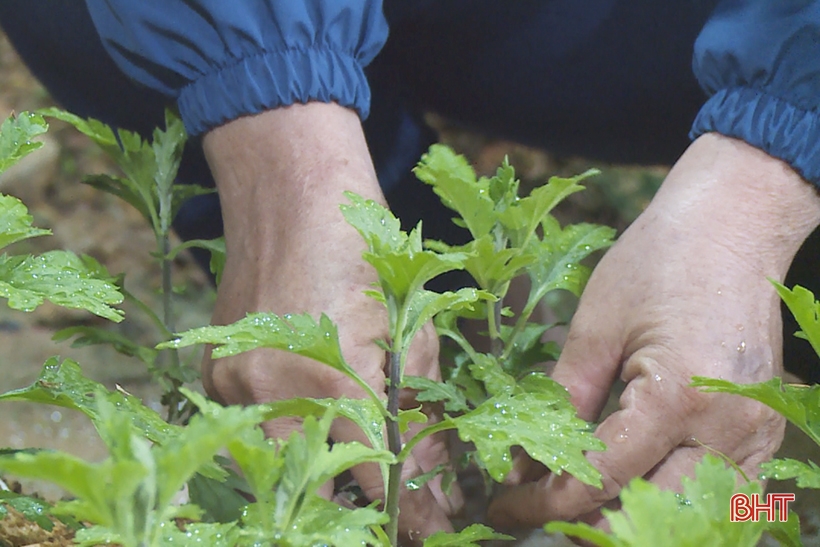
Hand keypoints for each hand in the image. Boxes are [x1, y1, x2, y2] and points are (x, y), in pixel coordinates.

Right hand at [200, 103, 461, 539]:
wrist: (292, 200)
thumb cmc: (366, 258)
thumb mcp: (411, 336)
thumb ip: (420, 420)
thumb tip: (436, 487)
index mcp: (336, 384)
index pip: (376, 483)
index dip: (406, 518)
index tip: (427, 534)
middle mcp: (274, 396)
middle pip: (315, 490)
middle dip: (352, 505)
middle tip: (384, 505)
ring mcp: (235, 387)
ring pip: (277, 465)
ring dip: (314, 473)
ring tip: (347, 460)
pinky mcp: (215, 375)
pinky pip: (249, 429)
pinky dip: (282, 435)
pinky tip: (307, 417)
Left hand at [489, 133, 819, 527]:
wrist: (733, 223)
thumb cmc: (660, 260)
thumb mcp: (595, 328)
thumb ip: (562, 401)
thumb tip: (526, 461)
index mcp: (675, 398)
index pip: (600, 480)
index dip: (543, 503)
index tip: (505, 508)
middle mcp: (727, 430)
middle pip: (651, 516)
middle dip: (587, 524)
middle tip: (538, 510)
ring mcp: (756, 434)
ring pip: (693, 517)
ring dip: (634, 521)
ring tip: (582, 505)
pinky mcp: (764, 430)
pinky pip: (722, 494)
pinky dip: (675, 504)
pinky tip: (634, 490)